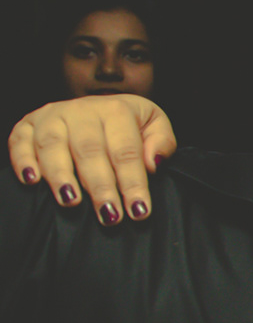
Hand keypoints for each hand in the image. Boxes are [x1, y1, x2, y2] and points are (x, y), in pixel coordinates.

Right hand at [9, 93, 176, 224]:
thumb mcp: (154, 124)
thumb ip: (162, 141)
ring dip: (60, 175)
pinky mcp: (28, 124)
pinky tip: (32, 181)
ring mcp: (52, 116)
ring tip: (70, 201)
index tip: (139, 210)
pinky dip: (23, 160)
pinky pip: (20, 141)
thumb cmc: (128, 124)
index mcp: (116, 110)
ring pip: (53, 146)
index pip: (126, 151)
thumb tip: (153, 162)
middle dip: (100, 186)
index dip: (133, 182)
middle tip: (109, 215)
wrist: (97, 106)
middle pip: (89, 151)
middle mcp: (81, 110)